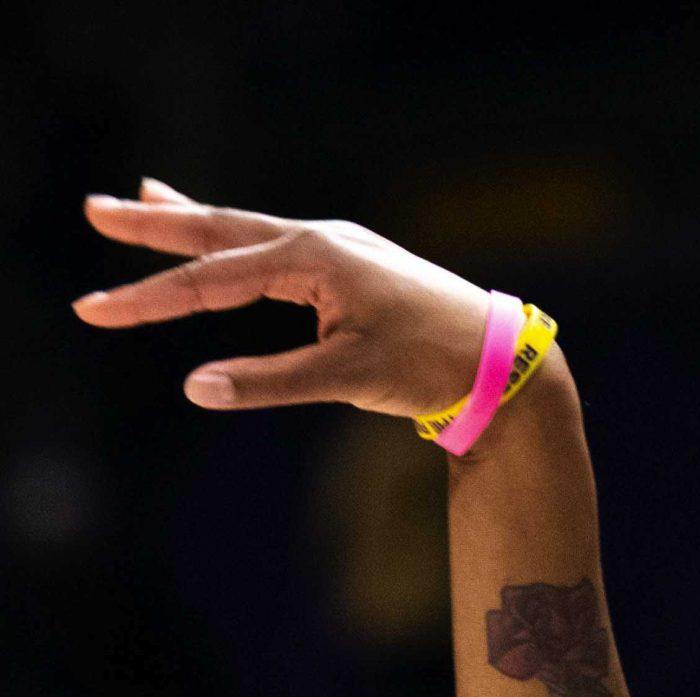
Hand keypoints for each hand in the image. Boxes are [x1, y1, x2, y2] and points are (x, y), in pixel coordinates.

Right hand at [74, 178, 500, 419]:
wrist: (498, 357)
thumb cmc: (429, 365)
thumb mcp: (347, 380)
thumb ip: (269, 382)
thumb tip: (196, 388)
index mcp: (312, 258)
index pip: (211, 278)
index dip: (148, 298)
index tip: (96, 309)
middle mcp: (318, 241)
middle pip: (218, 230)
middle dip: (154, 226)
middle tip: (96, 211)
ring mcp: (335, 250)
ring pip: (246, 233)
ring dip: (193, 221)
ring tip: (143, 199)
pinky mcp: (348, 270)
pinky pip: (278, 250)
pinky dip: (241, 243)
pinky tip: (226, 237)